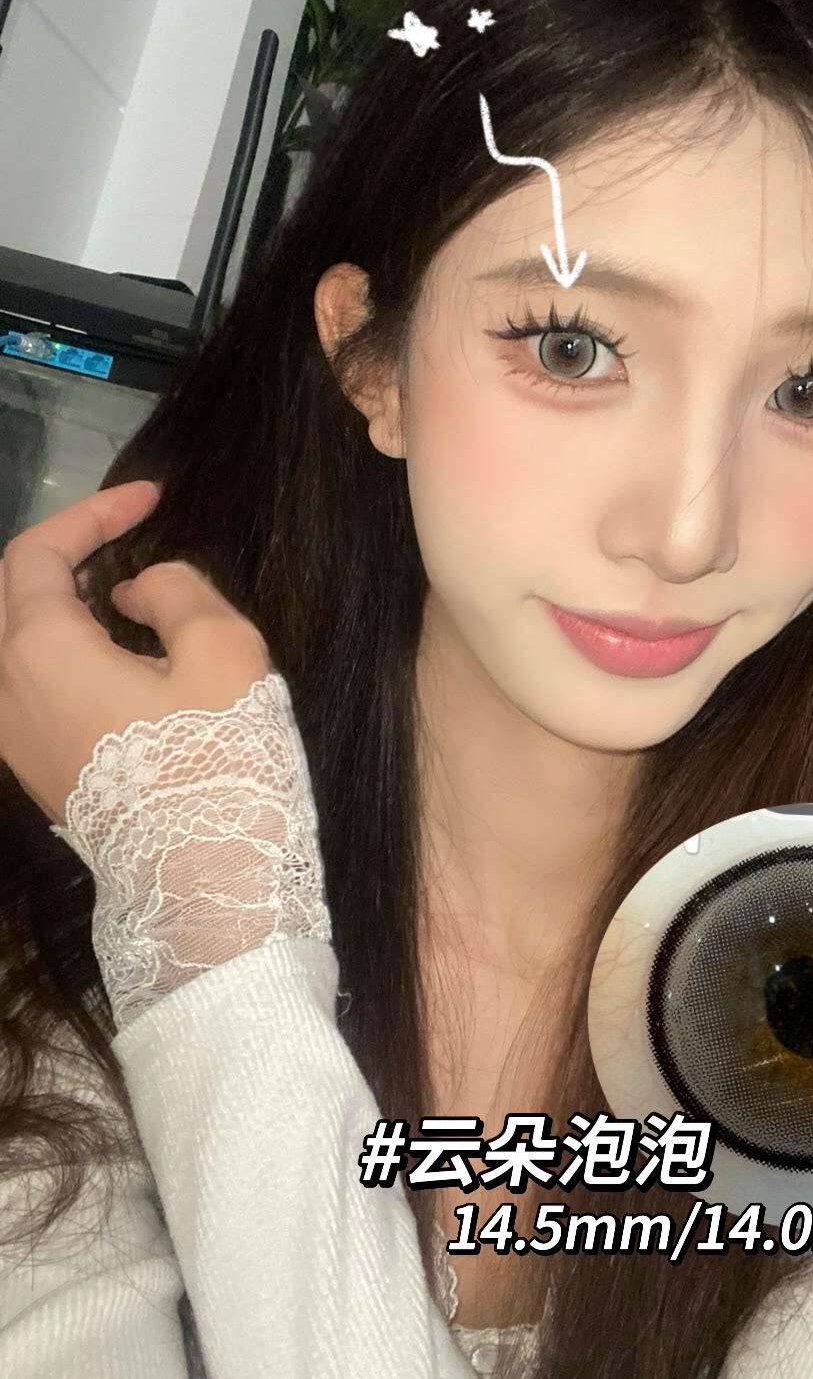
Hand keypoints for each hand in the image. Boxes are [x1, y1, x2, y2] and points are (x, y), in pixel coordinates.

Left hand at [0, 480, 273, 824]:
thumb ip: (176, 591)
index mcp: (39, 649)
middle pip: (17, 594)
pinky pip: (33, 683)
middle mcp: (5, 687)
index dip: (94, 513)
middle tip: (134, 537)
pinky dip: (66, 649)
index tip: (151, 498)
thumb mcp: (222, 651)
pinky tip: (123, 655)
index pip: (40, 553)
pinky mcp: (36, 767)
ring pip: (21, 642)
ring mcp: (13, 735)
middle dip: (73, 553)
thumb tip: (138, 594)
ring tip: (133, 595)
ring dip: (68, 604)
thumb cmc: (215, 759)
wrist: (205, 883)